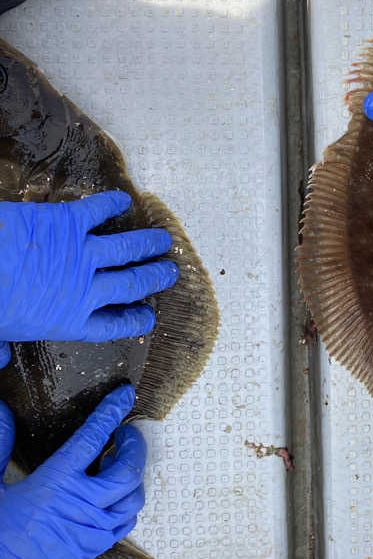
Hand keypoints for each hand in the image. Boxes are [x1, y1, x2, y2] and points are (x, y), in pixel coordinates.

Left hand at [0, 190, 177, 362]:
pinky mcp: (66, 223)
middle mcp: (84, 290)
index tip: (150, 317)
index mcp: (67, 321)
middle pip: (130, 285)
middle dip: (154, 278)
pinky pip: (97, 210)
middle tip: (170, 272)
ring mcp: (79, 254)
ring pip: (125, 249)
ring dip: (147, 244)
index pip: (113, 324)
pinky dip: (112, 204)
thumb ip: (3, 348)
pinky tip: (124, 200)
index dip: (135, 320)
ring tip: (164, 240)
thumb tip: (1, 358)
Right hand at [0, 383, 145, 558]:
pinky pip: (126, 522)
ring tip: (120, 463)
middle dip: (134, 446)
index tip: (124, 395)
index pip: (92, 438)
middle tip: (126, 434)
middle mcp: (81, 504)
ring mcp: (92, 529)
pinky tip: (116, 495)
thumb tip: (3, 411)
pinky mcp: (94, 549)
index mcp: (55, 483)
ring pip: (133, 497)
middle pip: (126, 469)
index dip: (111, 412)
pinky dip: (128, 503)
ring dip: (134, 475)